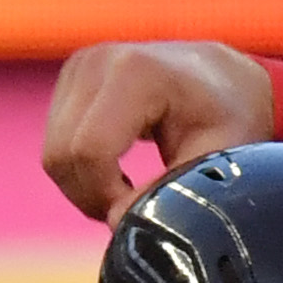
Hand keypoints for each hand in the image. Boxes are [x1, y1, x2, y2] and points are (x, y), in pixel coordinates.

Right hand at [41, 40, 282, 223]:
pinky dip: (79, 167)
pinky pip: (55, 141)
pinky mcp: (71, 76)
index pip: (89, 151)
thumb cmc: (229, 119)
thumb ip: (167, 196)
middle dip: (90, 195)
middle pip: (62, 155)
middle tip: (131, 208)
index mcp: (137, 72)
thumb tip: (117, 221)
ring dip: (83, 184)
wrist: (225, 78)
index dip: (105, 196)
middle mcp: (99, 60)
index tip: (139, 212)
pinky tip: (115, 169)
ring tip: (127, 190)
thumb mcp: (213, 162)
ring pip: (53, 153)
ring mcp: (80, 65)